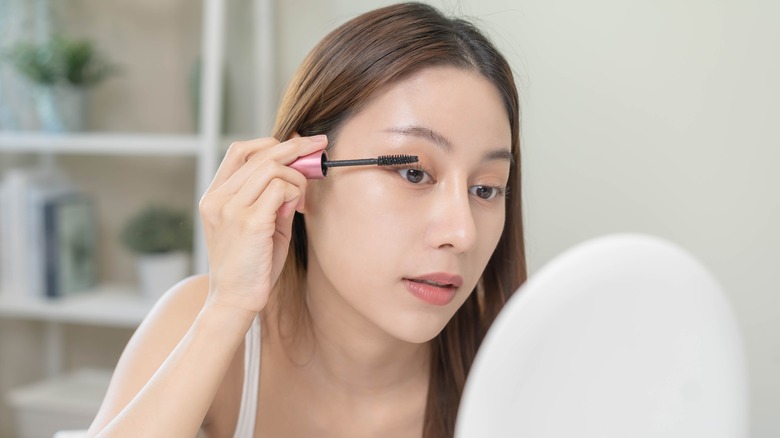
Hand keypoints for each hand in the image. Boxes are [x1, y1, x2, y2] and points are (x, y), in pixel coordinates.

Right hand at [198, 135, 326, 316]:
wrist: (235, 301)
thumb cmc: (251, 266)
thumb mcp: (259, 225)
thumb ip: (273, 197)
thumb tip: (298, 170)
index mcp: (214, 197)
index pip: (240, 151)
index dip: (271, 143)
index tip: (298, 144)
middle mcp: (218, 199)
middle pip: (260, 154)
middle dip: (297, 147)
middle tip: (320, 145)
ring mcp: (231, 209)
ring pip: (273, 168)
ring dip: (297, 178)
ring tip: (302, 199)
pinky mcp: (249, 222)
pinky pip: (281, 189)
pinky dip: (296, 194)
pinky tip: (297, 210)